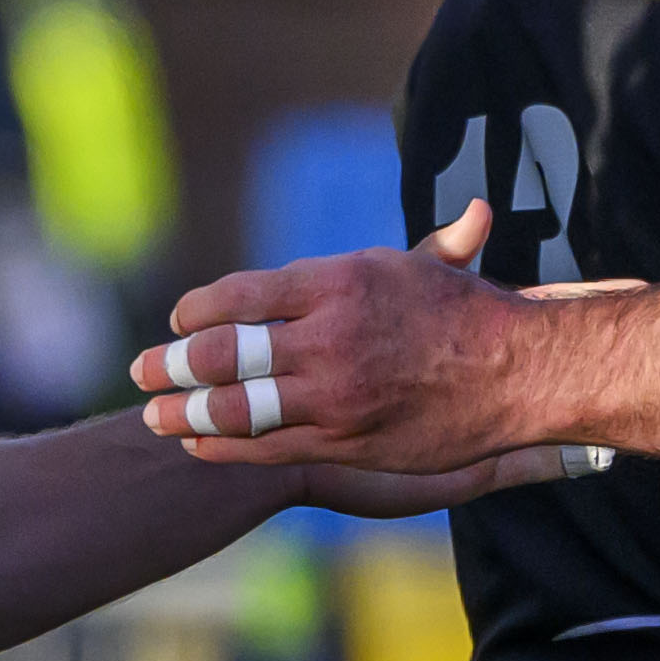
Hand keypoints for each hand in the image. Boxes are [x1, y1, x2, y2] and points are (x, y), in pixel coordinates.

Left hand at [131, 200, 547, 472]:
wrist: (519, 374)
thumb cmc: (474, 316)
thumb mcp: (432, 265)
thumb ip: (405, 245)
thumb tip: (466, 214)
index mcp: (337, 282)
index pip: (241, 295)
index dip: (198, 311)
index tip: (178, 318)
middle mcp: (327, 337)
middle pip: (225, 352)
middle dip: (172, 363)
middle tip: (140, 369)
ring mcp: (333, 394)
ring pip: (238, 405)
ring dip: (186, 410)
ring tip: (154, 413)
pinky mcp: (345, 442)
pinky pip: (268, 446)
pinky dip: (225, 446)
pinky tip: (197, 444)